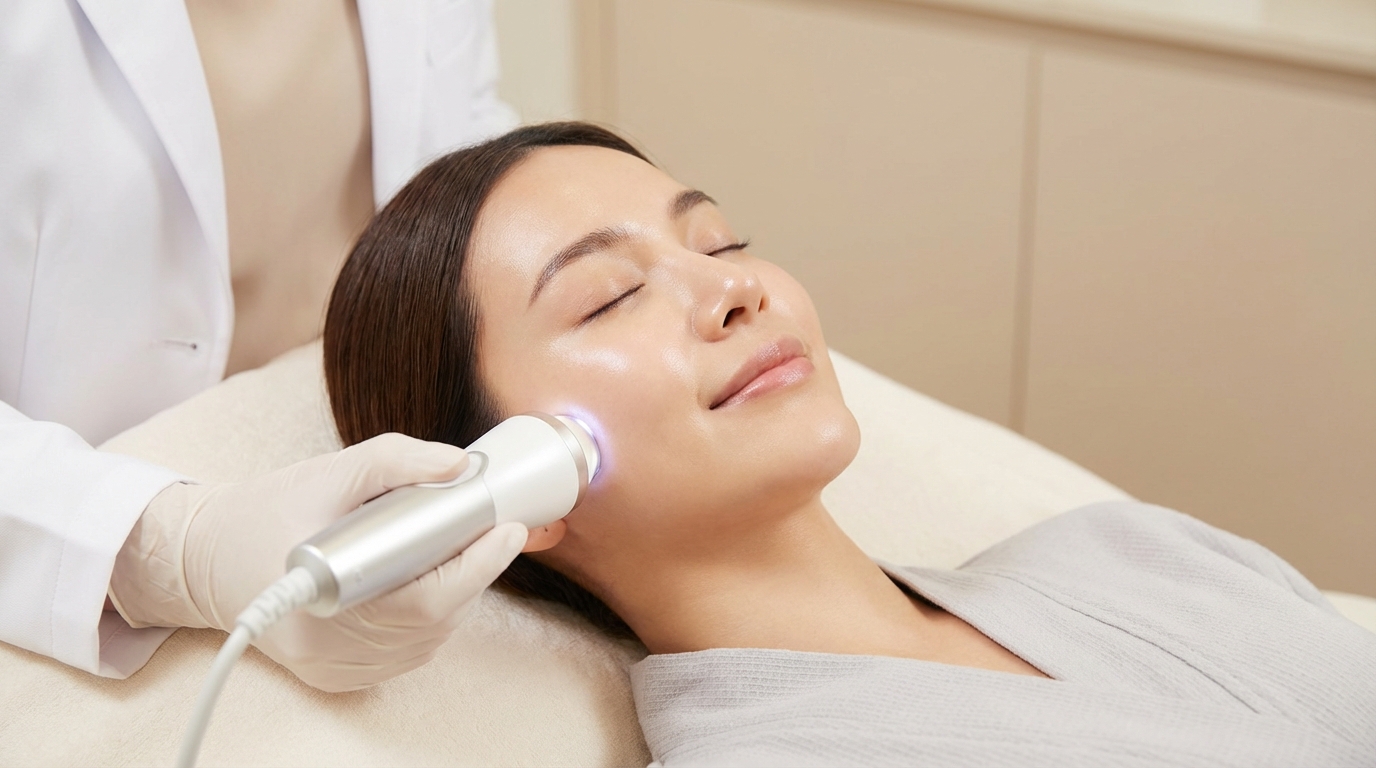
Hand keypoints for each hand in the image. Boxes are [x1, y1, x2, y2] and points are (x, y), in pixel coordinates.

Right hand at [110, 434, 527, 691]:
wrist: (203, 558)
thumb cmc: (266, 511)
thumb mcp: (330, 470)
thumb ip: (397, 461)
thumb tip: (459, 466)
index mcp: (323, 594)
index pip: (425, 596)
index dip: (476, 565)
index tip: (509, 529)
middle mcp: (327, 645)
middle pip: (433, 619)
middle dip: (472, 572)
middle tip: (489, 530)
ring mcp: (332, 668)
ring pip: (426, 641)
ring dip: (454, 597)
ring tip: (454, 551)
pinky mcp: (335, 677)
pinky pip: (404, 654)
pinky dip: (428, 621)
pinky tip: (423, 583)